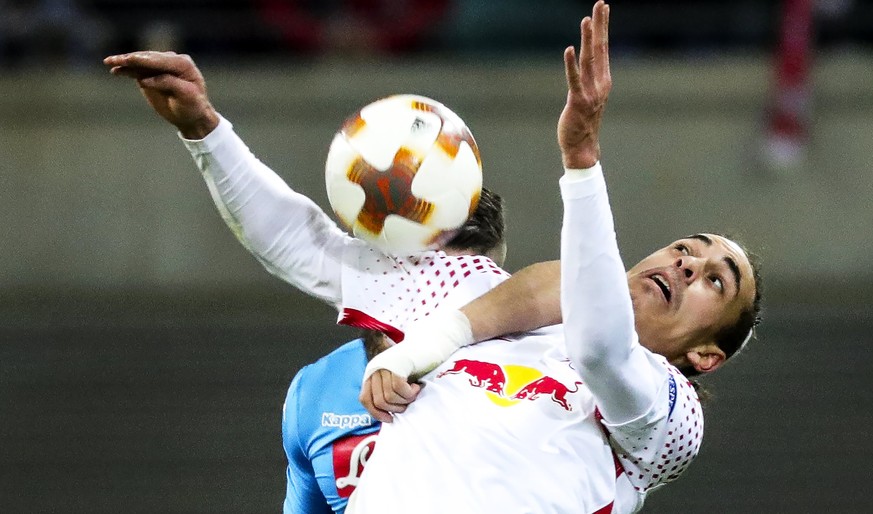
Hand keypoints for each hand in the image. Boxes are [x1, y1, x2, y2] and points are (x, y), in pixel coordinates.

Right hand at [103, 51, 219, 138]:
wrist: (192, 116)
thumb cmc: (193, 106)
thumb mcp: (186, 96)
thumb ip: (168, 83)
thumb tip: (145, 79)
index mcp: (182, 63)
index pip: (158, 60)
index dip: (142, 60)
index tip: (128, 62)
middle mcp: (171, 61)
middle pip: (146, 58)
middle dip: (130, 59)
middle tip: (114, 60)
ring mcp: (160, 67)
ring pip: (139, 62)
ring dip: (124, 62)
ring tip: (109, 62)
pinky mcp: (151, 75)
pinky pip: (137, 70)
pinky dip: (126, 69)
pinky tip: (115, 70)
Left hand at [360, 369, 421, 422]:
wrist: (427, 344)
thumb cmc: (413, 366)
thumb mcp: (394, 379)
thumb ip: (386, 392)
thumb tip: (386, 415)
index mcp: (371, 373)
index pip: (365, 399)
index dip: (376, 413)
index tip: (390, 419)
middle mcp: (375, 368)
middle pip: (378, 401)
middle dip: (395, 408)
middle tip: (408, 403)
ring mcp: (384, 366)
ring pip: (389, 397)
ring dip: (405, 401)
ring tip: (414, 394)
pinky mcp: (396, 364)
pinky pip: (399, 388)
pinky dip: (410, 393)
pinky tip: (417, 387)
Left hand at [558, 1, 610, 168]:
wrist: (582, 146)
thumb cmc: (583, 121)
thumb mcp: (589, 95)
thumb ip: (588, 78)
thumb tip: (584, 62)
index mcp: (603, 79)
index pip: (603, 47)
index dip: (603, 27)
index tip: (603, 7)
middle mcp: (600, 83)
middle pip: (600, 48)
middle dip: (600, 25)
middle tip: (600, 3)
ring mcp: (590, 92)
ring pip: (589, 60)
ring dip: (587, 39)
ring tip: (586, 19)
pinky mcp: (578, 101)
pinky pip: (574, 80)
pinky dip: (571, 64)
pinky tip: (568, 49)